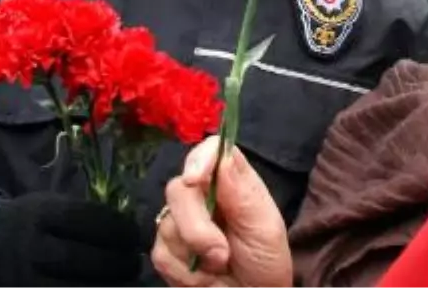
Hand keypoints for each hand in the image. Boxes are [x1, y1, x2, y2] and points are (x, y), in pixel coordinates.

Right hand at [0, 193, 141, 287]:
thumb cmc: (27, 225)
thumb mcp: (47, 207)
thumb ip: (81, 216)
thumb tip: (129, 232)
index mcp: (40, 215)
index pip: (89, 220)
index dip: (119, 230)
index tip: (134, 236)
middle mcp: (32, 249)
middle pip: (86, 260)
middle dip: (118, 264)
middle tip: (134, 264)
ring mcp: (27, 281)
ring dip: (111, 287)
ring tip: (126, 283)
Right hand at [151, 137, 290, 287]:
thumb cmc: (265, 260)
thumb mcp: (265, 227)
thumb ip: (242, 193)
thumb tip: (223, 154)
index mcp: (230, 181)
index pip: (210, 151)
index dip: (199, 159)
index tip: (194, 180)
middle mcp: (202, 194)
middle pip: (179, 190)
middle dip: (197, 228)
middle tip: (221, 255)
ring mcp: (180, 221)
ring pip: (168, 225)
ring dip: (195, 256)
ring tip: (220, 268)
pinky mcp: (166, 250)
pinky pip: (162, 255)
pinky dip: (186, 274)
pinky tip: (205, 278)